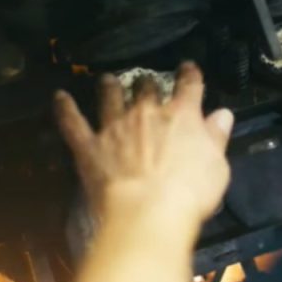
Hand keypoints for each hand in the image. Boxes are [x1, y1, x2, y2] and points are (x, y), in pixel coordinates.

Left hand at [54, 62, 233, 229]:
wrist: (149, 212)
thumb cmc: (190, 192)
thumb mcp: (217, 165)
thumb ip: (216, 136)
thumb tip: (222, 113)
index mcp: (181, 116)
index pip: (188, 86)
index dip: (189, 75)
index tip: (188, 68)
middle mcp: (146, 113)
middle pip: (146, 89)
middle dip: (146, 83)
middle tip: (145, 82)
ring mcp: (114, 127)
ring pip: (110, 98)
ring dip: (109, 88)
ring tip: (107, 80)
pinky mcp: (89, 146)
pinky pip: (73, 123)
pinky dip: (65, 110)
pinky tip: (59, 97)